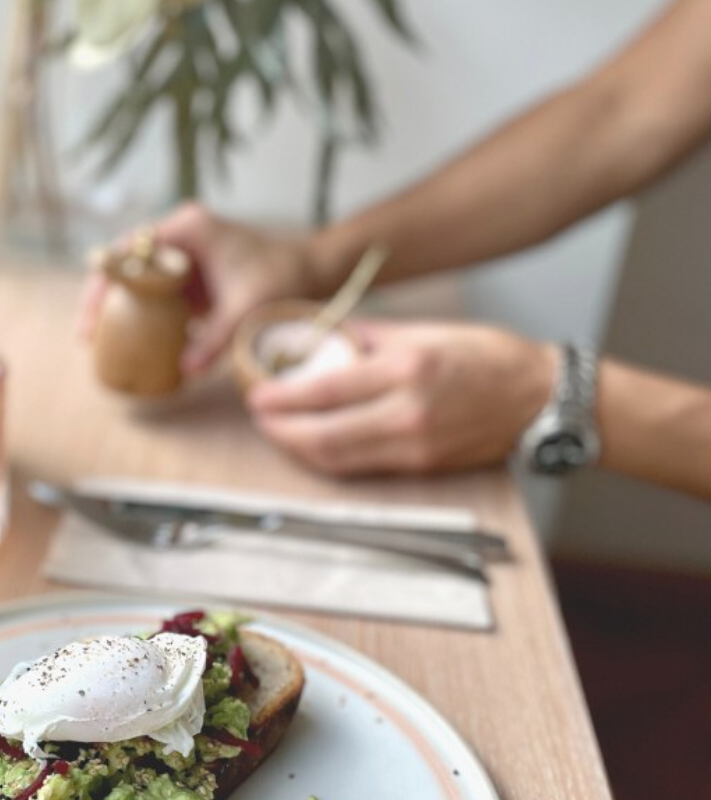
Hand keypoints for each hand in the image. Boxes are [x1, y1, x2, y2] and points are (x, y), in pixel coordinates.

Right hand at [78, 202, 316, 374]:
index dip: (104, 283)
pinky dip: (144, 319)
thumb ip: (216, 338)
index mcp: (186, 230)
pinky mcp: (190, 279)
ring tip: (100, 346)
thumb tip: (186, 370)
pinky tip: (133, 348)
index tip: (92, 318)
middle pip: (124, 267)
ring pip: (137, 284)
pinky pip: (156, 298)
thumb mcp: (247, 308)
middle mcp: (178, 238)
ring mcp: (183, 258)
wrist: (309, 271)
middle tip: (87, 338)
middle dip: (103, 300)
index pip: (128, 251)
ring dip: (120, 311)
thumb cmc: (282, 278)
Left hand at [246, 320, 555, 475]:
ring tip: (278, 432)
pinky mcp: (419, 467)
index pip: (326, 390)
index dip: (283, 398)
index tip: (259, 396)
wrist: (540, 397)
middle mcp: (407, 412)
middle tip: (260, 418)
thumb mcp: (425, 331)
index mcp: (406, 369)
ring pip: (337, 460)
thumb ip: (367, 337)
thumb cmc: (487, 357)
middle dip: (280, 431)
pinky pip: (360, 468)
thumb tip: (321, 335)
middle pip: (323, 436)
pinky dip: (329, 459)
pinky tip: (313, 445)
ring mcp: (413, 446)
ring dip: (299, 449)